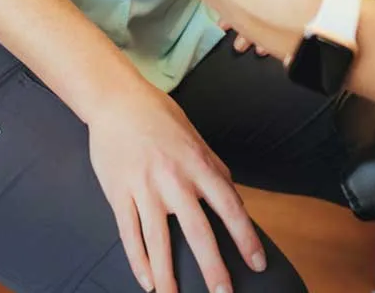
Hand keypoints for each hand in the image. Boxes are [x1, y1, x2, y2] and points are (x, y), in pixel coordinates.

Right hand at [87, 81, 265, 292]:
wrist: (117, 100)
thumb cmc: (159, 116)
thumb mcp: (195, 136)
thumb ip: (214, 168)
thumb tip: (234, 198)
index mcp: (198, 163)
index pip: (228, 206)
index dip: (245, 236)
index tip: (258, 262)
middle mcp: (174, 179)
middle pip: (197, 231)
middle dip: (212, 267)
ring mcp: (144, 188)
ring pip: (159, 241)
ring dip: (169, 275)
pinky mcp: (119, 193)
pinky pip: (129, 234)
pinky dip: (138, 261)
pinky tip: (148, 282)